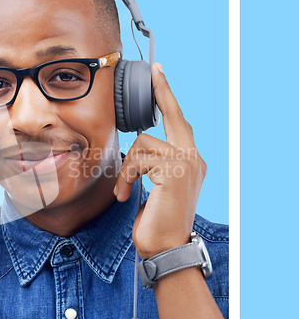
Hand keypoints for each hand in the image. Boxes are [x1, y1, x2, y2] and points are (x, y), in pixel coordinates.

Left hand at [114, 63, 206, 259]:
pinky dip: (126, 176)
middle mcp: (194, 158)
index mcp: (190, 161)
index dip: (168, 99)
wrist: (165, 248)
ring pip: (143, 144)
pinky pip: (138, 158)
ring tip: (123, 190)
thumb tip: (138, 147)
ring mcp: (188, 162)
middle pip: (175, 117)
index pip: (179, 124)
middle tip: (156, 70)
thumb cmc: (156, 220)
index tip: (160, 76)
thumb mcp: (156, 187)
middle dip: (164, 92)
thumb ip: (153, 164)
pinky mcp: (176, 170)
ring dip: (127, 168)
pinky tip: (124, 194)